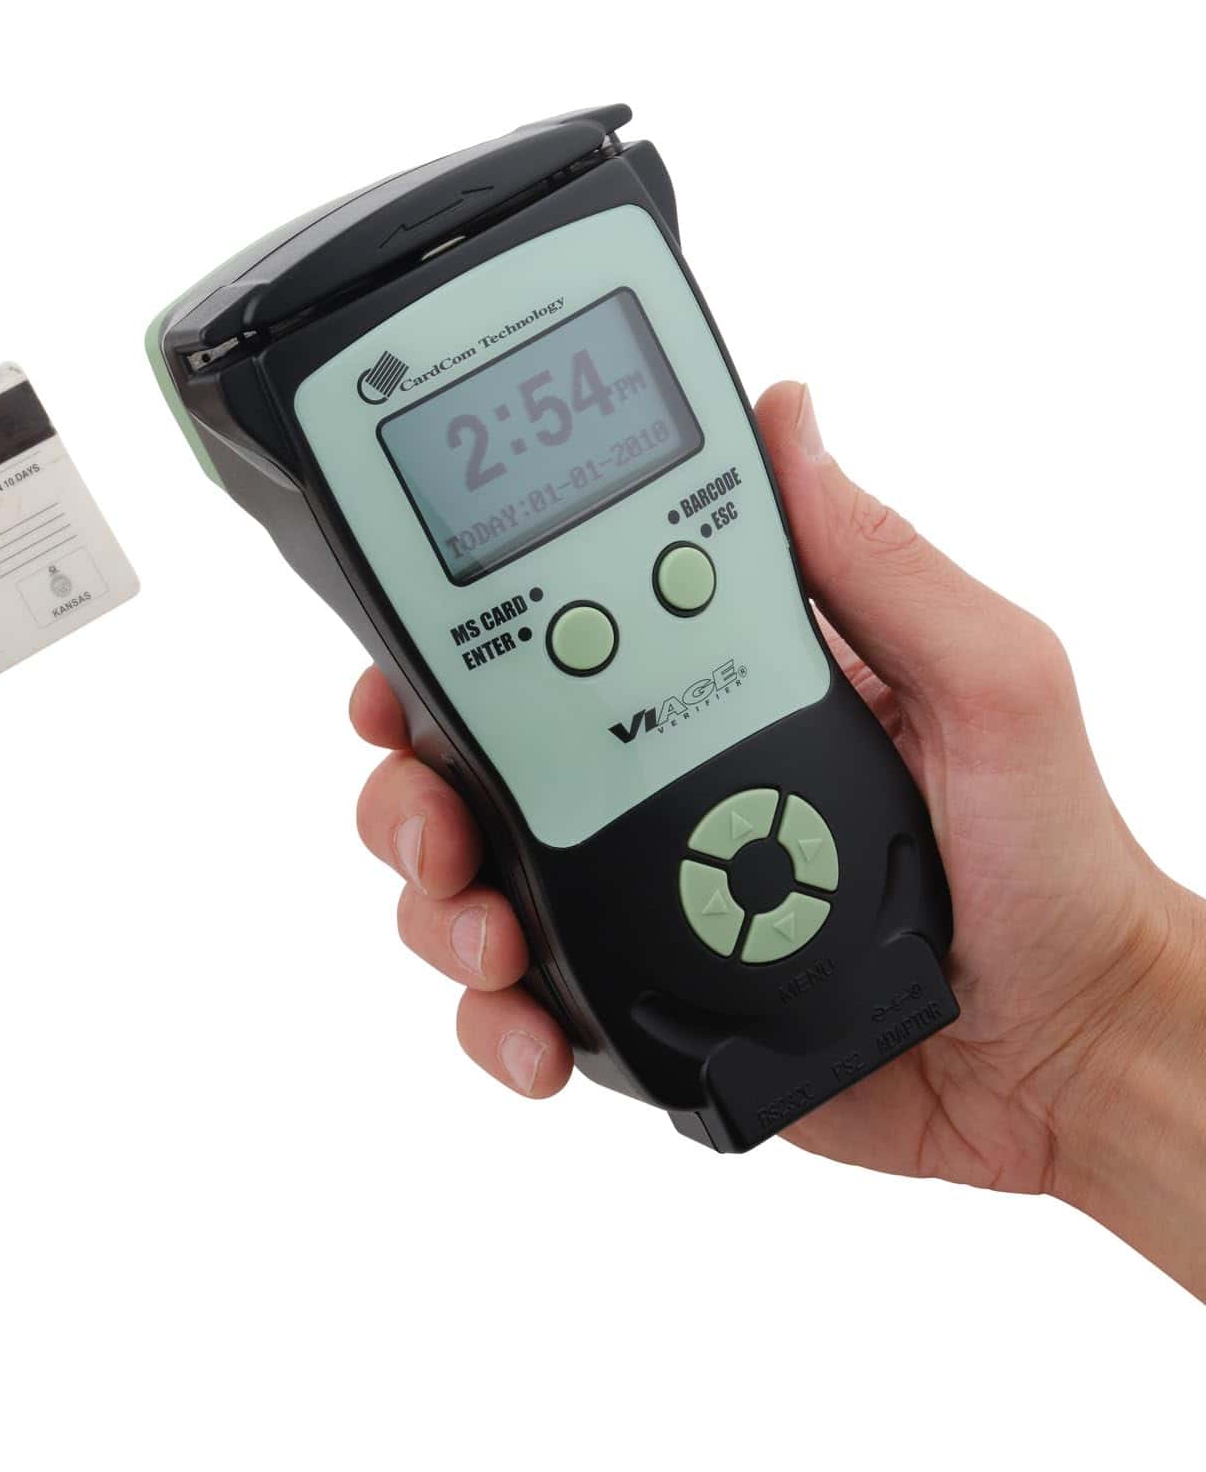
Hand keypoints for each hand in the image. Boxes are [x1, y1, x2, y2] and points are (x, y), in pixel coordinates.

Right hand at [351, 382, 1205, 1285]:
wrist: (1068, 1054)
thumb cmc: (1053, 860)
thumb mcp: (990, 681)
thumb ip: (880, 562)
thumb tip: (787, 418)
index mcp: (714, 684)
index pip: (546, 630)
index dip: (448, 643)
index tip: (403, 665)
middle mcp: (650, 778)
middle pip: (461, 764)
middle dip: (407, 792)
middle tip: (437, 830)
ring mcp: (633, 893)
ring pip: (457, 885)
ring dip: (435, 911)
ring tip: (491, 945)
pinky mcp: (630, 1000)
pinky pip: (510, 1005)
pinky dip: (489, 1021)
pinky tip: (530, 1036)